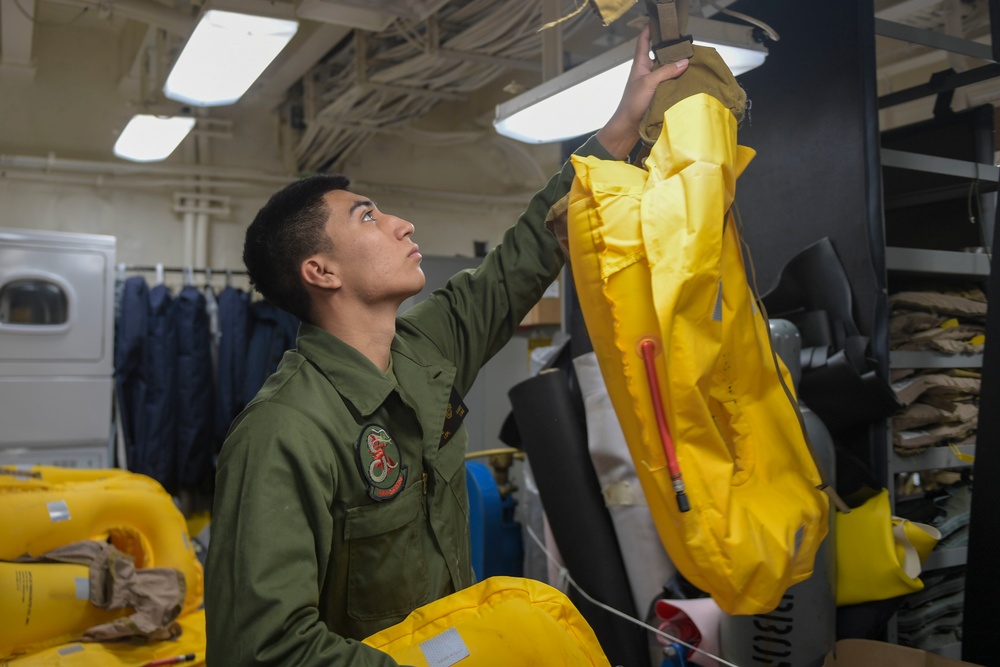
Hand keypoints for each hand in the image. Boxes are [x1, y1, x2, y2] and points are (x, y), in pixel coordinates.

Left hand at [596, 25, 688, 158]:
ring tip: (690, 55)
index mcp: (640, 64)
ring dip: (676, 62)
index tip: (658, 20)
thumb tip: (684, 62)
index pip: (643, 41)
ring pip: (666, 67)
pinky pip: (670, 81)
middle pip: (659, 53)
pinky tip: (688, 75)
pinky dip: (678, 77)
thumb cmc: (633, 103)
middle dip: (669, 45)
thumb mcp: (649, 83)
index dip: (649, 29)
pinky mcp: (658, 93)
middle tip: (684, 39)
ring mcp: (652, 82)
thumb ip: (666, 71)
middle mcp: (646, 70)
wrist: (628, 127)